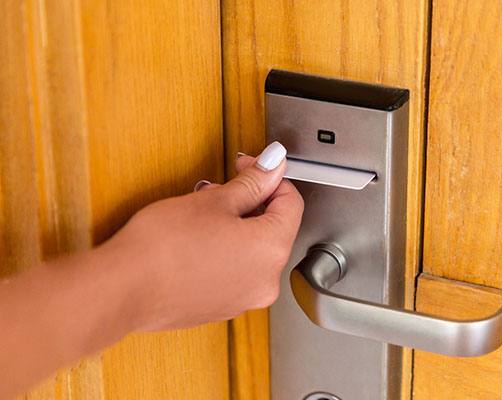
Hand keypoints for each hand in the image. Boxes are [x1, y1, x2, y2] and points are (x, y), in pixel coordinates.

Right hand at [103, 142, 303, 330]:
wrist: (124, 290)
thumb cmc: (164, 246)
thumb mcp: (214, 200)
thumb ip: (253, 182)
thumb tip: (274, 165)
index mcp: (272, 249)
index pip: (292, 203)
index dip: (270, 178)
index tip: (249, 168)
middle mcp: (267, 280)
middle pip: (274, 228)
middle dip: (251, 202)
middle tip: (221, 189)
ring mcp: (246, 298)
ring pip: (254, 250)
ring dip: (238, 226)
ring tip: (204, 214)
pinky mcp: (224, 307)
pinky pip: (237, 271)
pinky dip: (227, 251)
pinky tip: (198, 241)